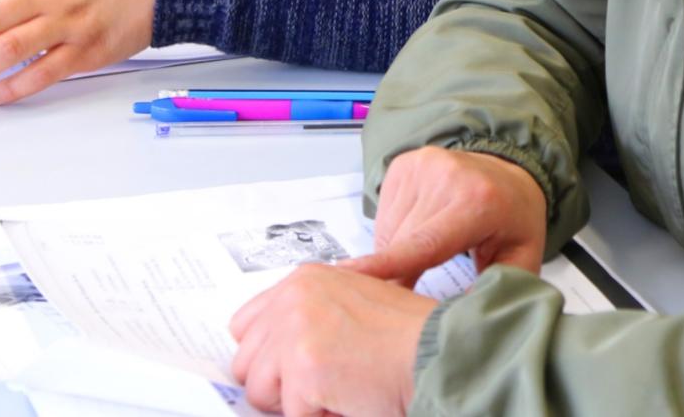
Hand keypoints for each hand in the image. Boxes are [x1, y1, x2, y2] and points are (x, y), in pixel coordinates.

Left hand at [229, 264, 432, 416]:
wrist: (438, 350)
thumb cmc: (408, 334)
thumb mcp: (352, 303)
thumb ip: (309, 314)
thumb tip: (272, 353)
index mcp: (303, 279)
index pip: (245, 325)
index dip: (267, 356)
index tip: (291, 370)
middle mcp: (292, 297)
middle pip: (246, 361)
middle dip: (278, 384)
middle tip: (319, 386)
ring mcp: (294, 330)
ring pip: (259, 392)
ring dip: (295, 403)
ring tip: (336, 391)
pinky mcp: (303, 367)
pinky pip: (290, 415)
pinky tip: (348, 400)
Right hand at [344, 148, 548, 288]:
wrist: (508, 173)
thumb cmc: (513, 221)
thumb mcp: (521, 259)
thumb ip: (493, 291)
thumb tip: (454, 324)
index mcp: (478, 202)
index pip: (425, 244)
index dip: (389, 265)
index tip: (351, 280)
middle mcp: (445, 176)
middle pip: (401, 243)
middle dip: (403, 274)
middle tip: (419, 289)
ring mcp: (421, 165)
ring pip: (388, 232)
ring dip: (398, 253)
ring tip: (432, 252)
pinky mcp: (403, 165)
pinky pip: (384, 215)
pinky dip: (395, 233)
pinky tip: (420, 230)